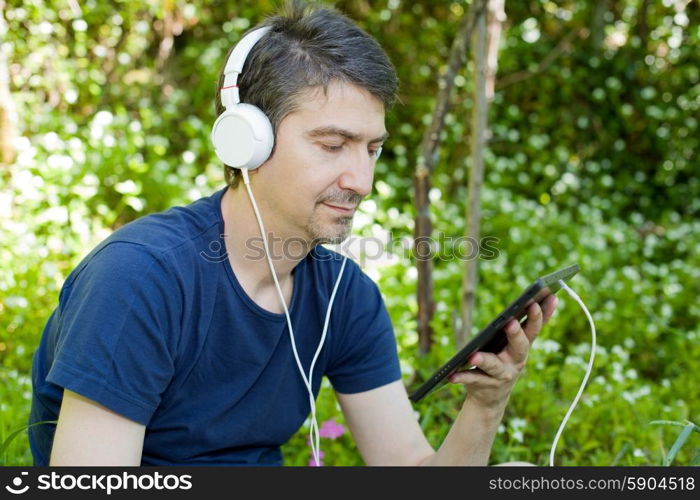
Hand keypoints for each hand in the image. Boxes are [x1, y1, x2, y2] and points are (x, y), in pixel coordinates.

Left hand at [449, 294, 558, 409]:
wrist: (491, 397)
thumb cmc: (502, 360)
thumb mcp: (513, 345)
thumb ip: (521, 327)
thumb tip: (530, 300)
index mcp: (523, 346)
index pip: (535, 328)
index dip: (542, 315)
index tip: (547, 298)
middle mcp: (516, 361)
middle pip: (519, 346)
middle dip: (516, 334)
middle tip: (510, 323)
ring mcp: (502, 375)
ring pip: (494, 366)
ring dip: (484, 360)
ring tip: (473, 356)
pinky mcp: (485, 385)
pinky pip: (473, 379)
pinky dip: (463, 377)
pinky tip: (452, 375)